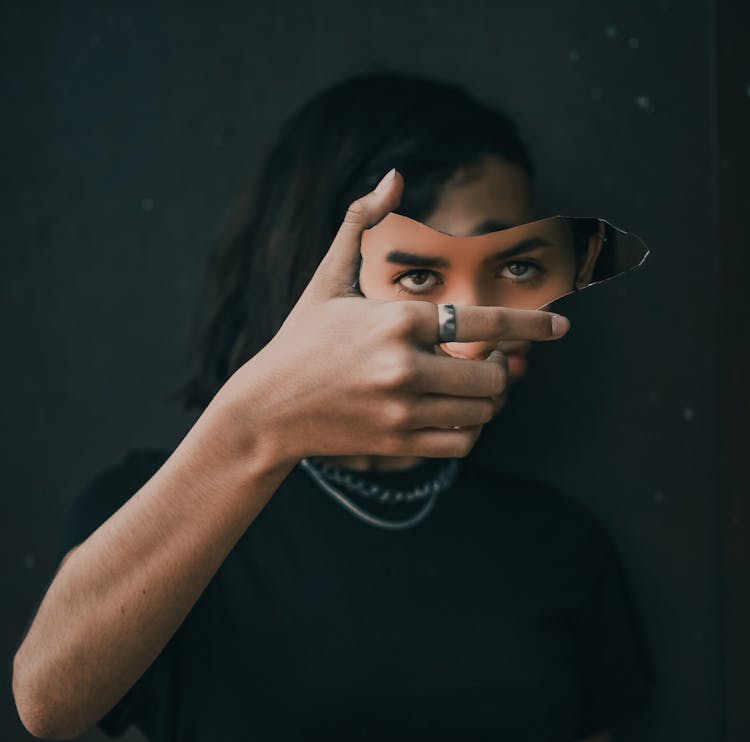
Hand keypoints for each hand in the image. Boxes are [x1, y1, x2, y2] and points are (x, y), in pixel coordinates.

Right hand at [223, 168, 568, 463]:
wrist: (266, 410)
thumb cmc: (301, 339)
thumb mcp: (328, 278)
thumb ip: (361, 223)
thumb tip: (394, 173)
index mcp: (396, 319)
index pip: (485, 322)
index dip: (531, 324)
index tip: (562, 327)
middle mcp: (404, 366)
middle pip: (492, 375)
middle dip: (500, 369)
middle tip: (486, 364)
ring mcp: (402, 411)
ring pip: (482, 412)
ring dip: (488, 400)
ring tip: (471, 388)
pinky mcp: (397, 445)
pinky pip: (462, 444)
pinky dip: (470, 430)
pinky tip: (455, 415)